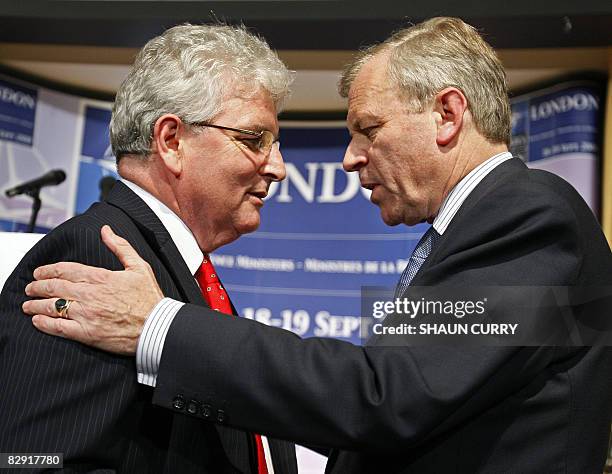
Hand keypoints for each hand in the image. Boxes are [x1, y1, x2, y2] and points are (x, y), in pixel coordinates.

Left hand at [22, 225, 163, 354]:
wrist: (157, 327)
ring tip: (28, 305)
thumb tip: (106, 231)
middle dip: (37, 287)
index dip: (48, 270)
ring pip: (52, 306)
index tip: (40, 273)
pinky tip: (38, 321)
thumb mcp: (139, 266)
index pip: (65, 270)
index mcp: (101, 277)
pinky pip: (58, 327)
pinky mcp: (87, 333)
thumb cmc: (150, 299)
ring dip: (35, 304)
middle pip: (54, 288)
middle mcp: (90, 295)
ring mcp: (87, 314)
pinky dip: (44, 323)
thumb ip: (120, 247)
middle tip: (31, 287)